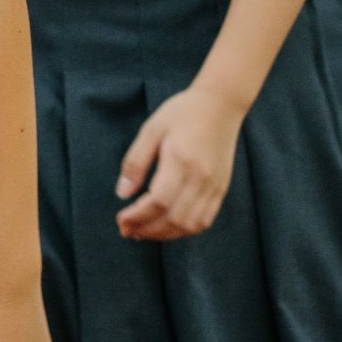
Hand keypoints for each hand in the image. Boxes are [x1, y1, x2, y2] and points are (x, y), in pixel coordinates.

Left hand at [115, 81, 245, 240]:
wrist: (219, 106)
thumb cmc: (181, 113)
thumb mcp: (151, 129)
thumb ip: (136, 162)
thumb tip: (122, 194)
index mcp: (181, 161)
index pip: (159, 201)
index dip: (138, 216)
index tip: (120, 220)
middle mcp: (201, 178)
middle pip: (174, 218)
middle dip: (147, 229)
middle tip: (126, 230)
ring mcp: (214, 186)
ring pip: (191, 224)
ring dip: (165, 234)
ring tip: (142, 232)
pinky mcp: (221, 189)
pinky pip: (205, 220)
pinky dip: (184, 230)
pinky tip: (166, 227)